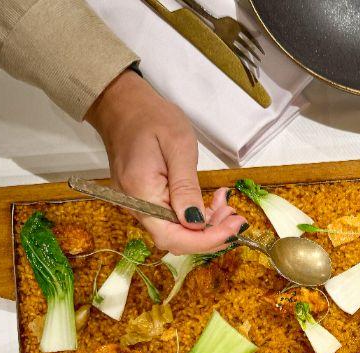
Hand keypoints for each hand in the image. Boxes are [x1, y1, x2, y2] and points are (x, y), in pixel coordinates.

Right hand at [85, 70, 245, 253]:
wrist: (123, 104)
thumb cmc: (152, 117)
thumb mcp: (179, 146)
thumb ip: (186, 186)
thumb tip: (195, 222)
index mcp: (141, 192)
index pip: (173, 236)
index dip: (206, 240)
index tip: (234, 229)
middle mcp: (136, 205)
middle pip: (176, 240)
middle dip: (210, 235)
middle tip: (236, 217)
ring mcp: (139, 205)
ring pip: (176, 232)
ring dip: (207, 226)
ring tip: (226, 206)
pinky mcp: (146, 200)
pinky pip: (172, 219)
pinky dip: (196, 216)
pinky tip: (212, 203)